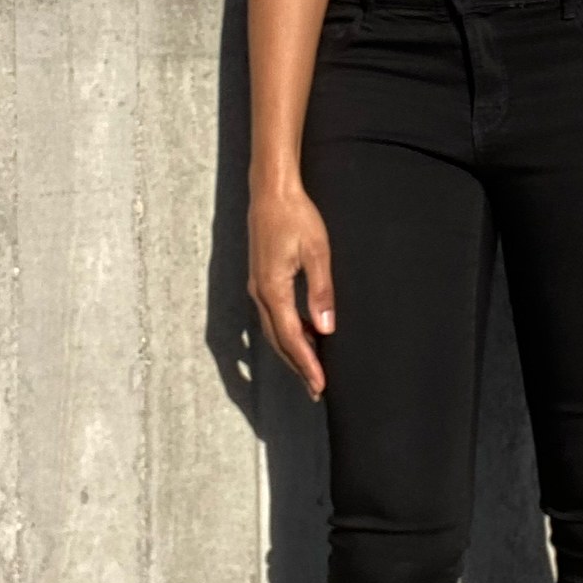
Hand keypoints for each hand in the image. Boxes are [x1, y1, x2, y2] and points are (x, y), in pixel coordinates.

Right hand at [247, 181, 333, 400]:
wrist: (271, 193)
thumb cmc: (296, 217)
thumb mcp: (317, 252)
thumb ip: (321, 291)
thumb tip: (325, 328)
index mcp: (273, 289)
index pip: (291, 337)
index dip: (306, 364)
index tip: (319, 385)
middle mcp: (260, 293)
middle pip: (278, 341)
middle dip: (297, 366)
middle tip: (316, 389)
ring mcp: (257, 287)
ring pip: (273, 330)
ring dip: (291, 352)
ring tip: (311, 370)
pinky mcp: (260, 280)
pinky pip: (272, 316)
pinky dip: (286, 333)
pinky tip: (302, 335)